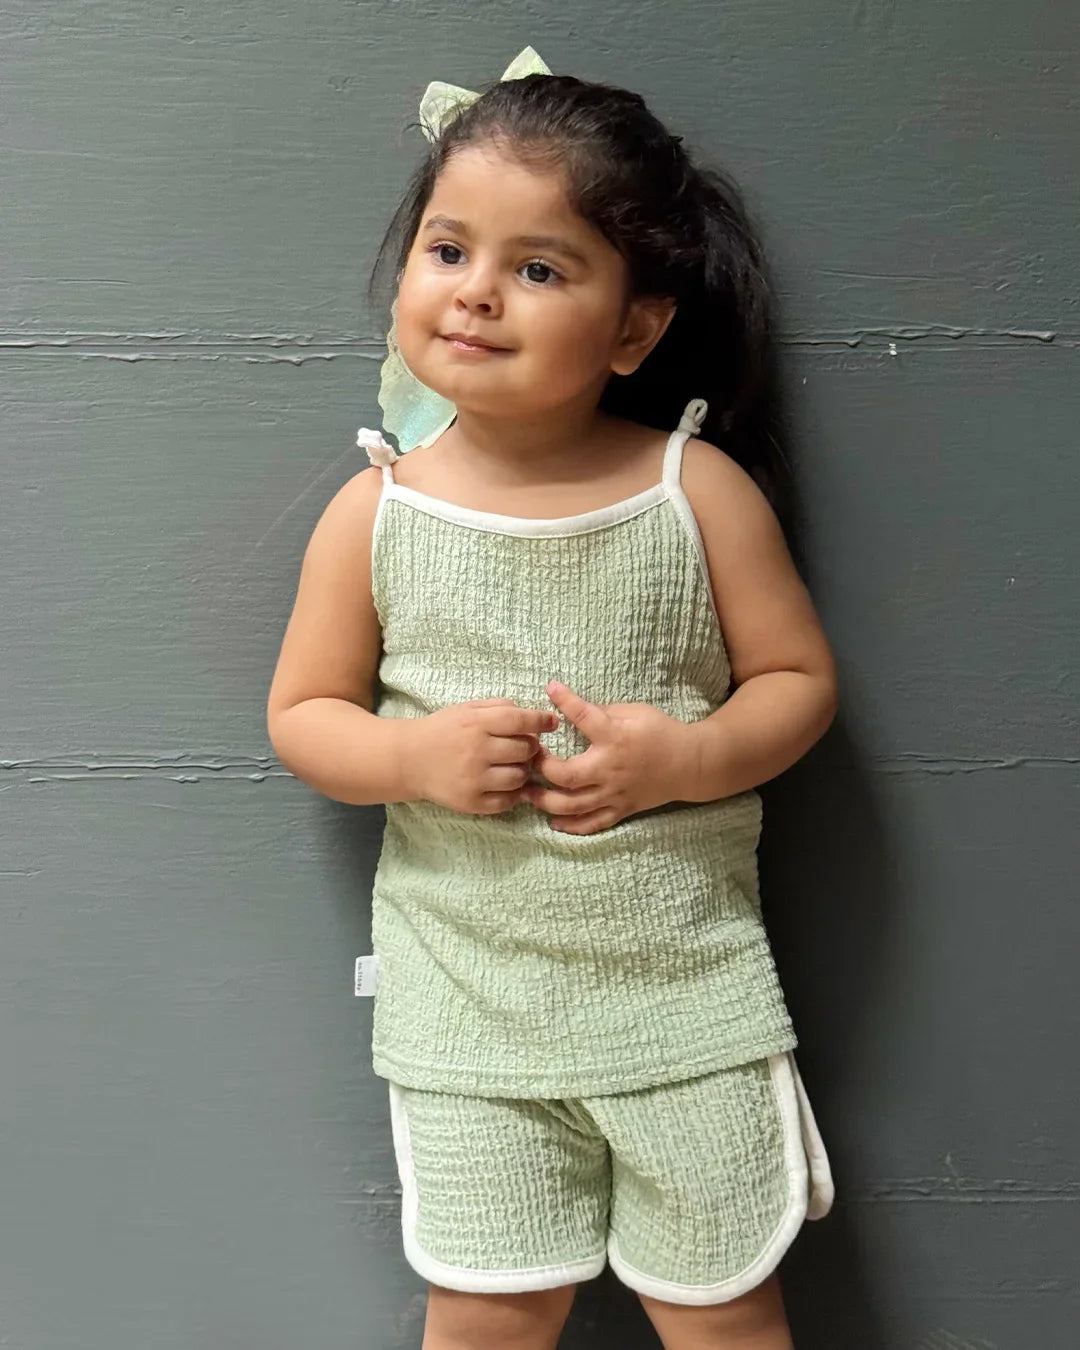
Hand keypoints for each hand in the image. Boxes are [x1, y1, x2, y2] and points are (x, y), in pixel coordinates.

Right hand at [407, 698, 557, 815]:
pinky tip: (505, 783)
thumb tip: (535, 716)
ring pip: (520, 777)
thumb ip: (499, 707)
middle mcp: (476, 751)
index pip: (520, 720)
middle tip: (523, 746)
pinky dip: (514, 793)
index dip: (541, 721)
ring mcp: (474, 779)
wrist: (408, 759)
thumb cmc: (443, 730)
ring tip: (512, 765)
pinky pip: (508, 801)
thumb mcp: (467, 709)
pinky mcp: (471, 802)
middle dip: (530, 747)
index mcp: (476, 723)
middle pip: (525, 750)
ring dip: (523, 771)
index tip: (551, 722)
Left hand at [520, 681, 694, 833]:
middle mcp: (611, 768)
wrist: (691, 763)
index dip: (565, 700)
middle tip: (527, 759)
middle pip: (566, 776)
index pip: (584, 716)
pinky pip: (592, 824)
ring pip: (573, 806)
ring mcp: (615, 793)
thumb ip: (603, 712)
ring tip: (527, 793)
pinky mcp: (621, 809)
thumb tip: (572, 711)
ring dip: (545, 802)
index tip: (550, 688)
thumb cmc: (662, 732)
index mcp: (616, 738)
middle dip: (541, 769)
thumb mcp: (635, 712)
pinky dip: (571, 827)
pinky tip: (553, 822)